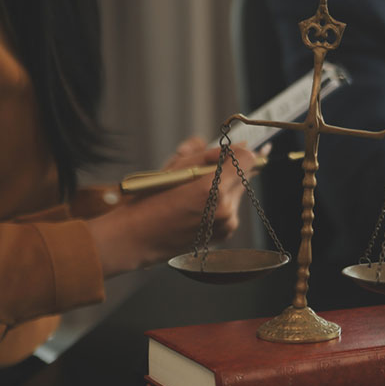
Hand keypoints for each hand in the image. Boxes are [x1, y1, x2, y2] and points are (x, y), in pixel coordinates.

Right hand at [87, 137, 255, 276]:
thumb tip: (233, 147)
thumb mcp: (173, 168)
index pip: (248, 159)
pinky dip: (220, 203)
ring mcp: (227, 223)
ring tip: (194, 192)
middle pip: (244, 175)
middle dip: (229, 169)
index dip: (238, 152)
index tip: (227, 151)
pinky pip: (231, 208)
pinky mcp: (226, 233)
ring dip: (224, 186)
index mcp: (211, 189)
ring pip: (237, 192)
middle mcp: (225, 208)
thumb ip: (205, 154)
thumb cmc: (148, 200)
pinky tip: (197, 207)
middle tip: (203, 171)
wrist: (136, 238)